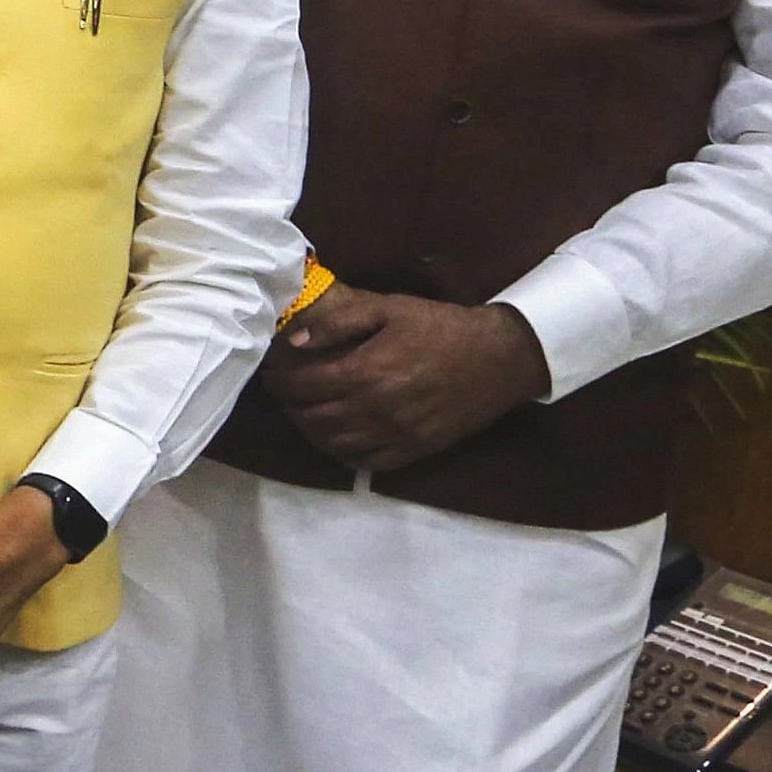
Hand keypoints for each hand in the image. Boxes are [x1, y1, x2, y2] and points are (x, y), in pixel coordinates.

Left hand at [264, 285, 548, 471]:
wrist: (500, 357)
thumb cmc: (441, 327)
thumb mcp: (389, 308)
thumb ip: (338, 322)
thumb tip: (293, 340)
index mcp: (367, 371)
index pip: (303, 385)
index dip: (279, 380)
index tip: (271, 372)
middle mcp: (376, 409)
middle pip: (312, 417)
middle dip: (289, 405)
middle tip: (284, 392)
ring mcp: (396, 434)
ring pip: (333, 443)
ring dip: (309, 430)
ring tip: (304, 412)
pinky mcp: (414, 450)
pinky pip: (365, 462)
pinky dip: (341, 452)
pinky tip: (335, 436)